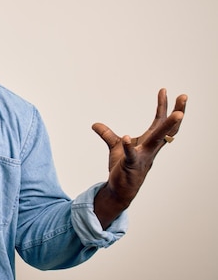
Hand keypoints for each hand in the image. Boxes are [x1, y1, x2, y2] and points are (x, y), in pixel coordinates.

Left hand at [92, 88, 186, 227]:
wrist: (120, 189)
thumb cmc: (123, 169)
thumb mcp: (115, 147)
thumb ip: (107, 134)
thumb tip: (95, 124)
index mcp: (149, 142)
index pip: (159, 121)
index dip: (163, 106)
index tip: (164, 90)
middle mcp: (151, 148)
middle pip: (167, 128)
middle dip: (177, 112)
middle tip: (184, 96)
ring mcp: (143, 157)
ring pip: (157, 140)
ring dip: (167, 127)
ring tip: (176, 113)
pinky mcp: (131, 165)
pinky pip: (130, 155)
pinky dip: (128, 147)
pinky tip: (127, 138)